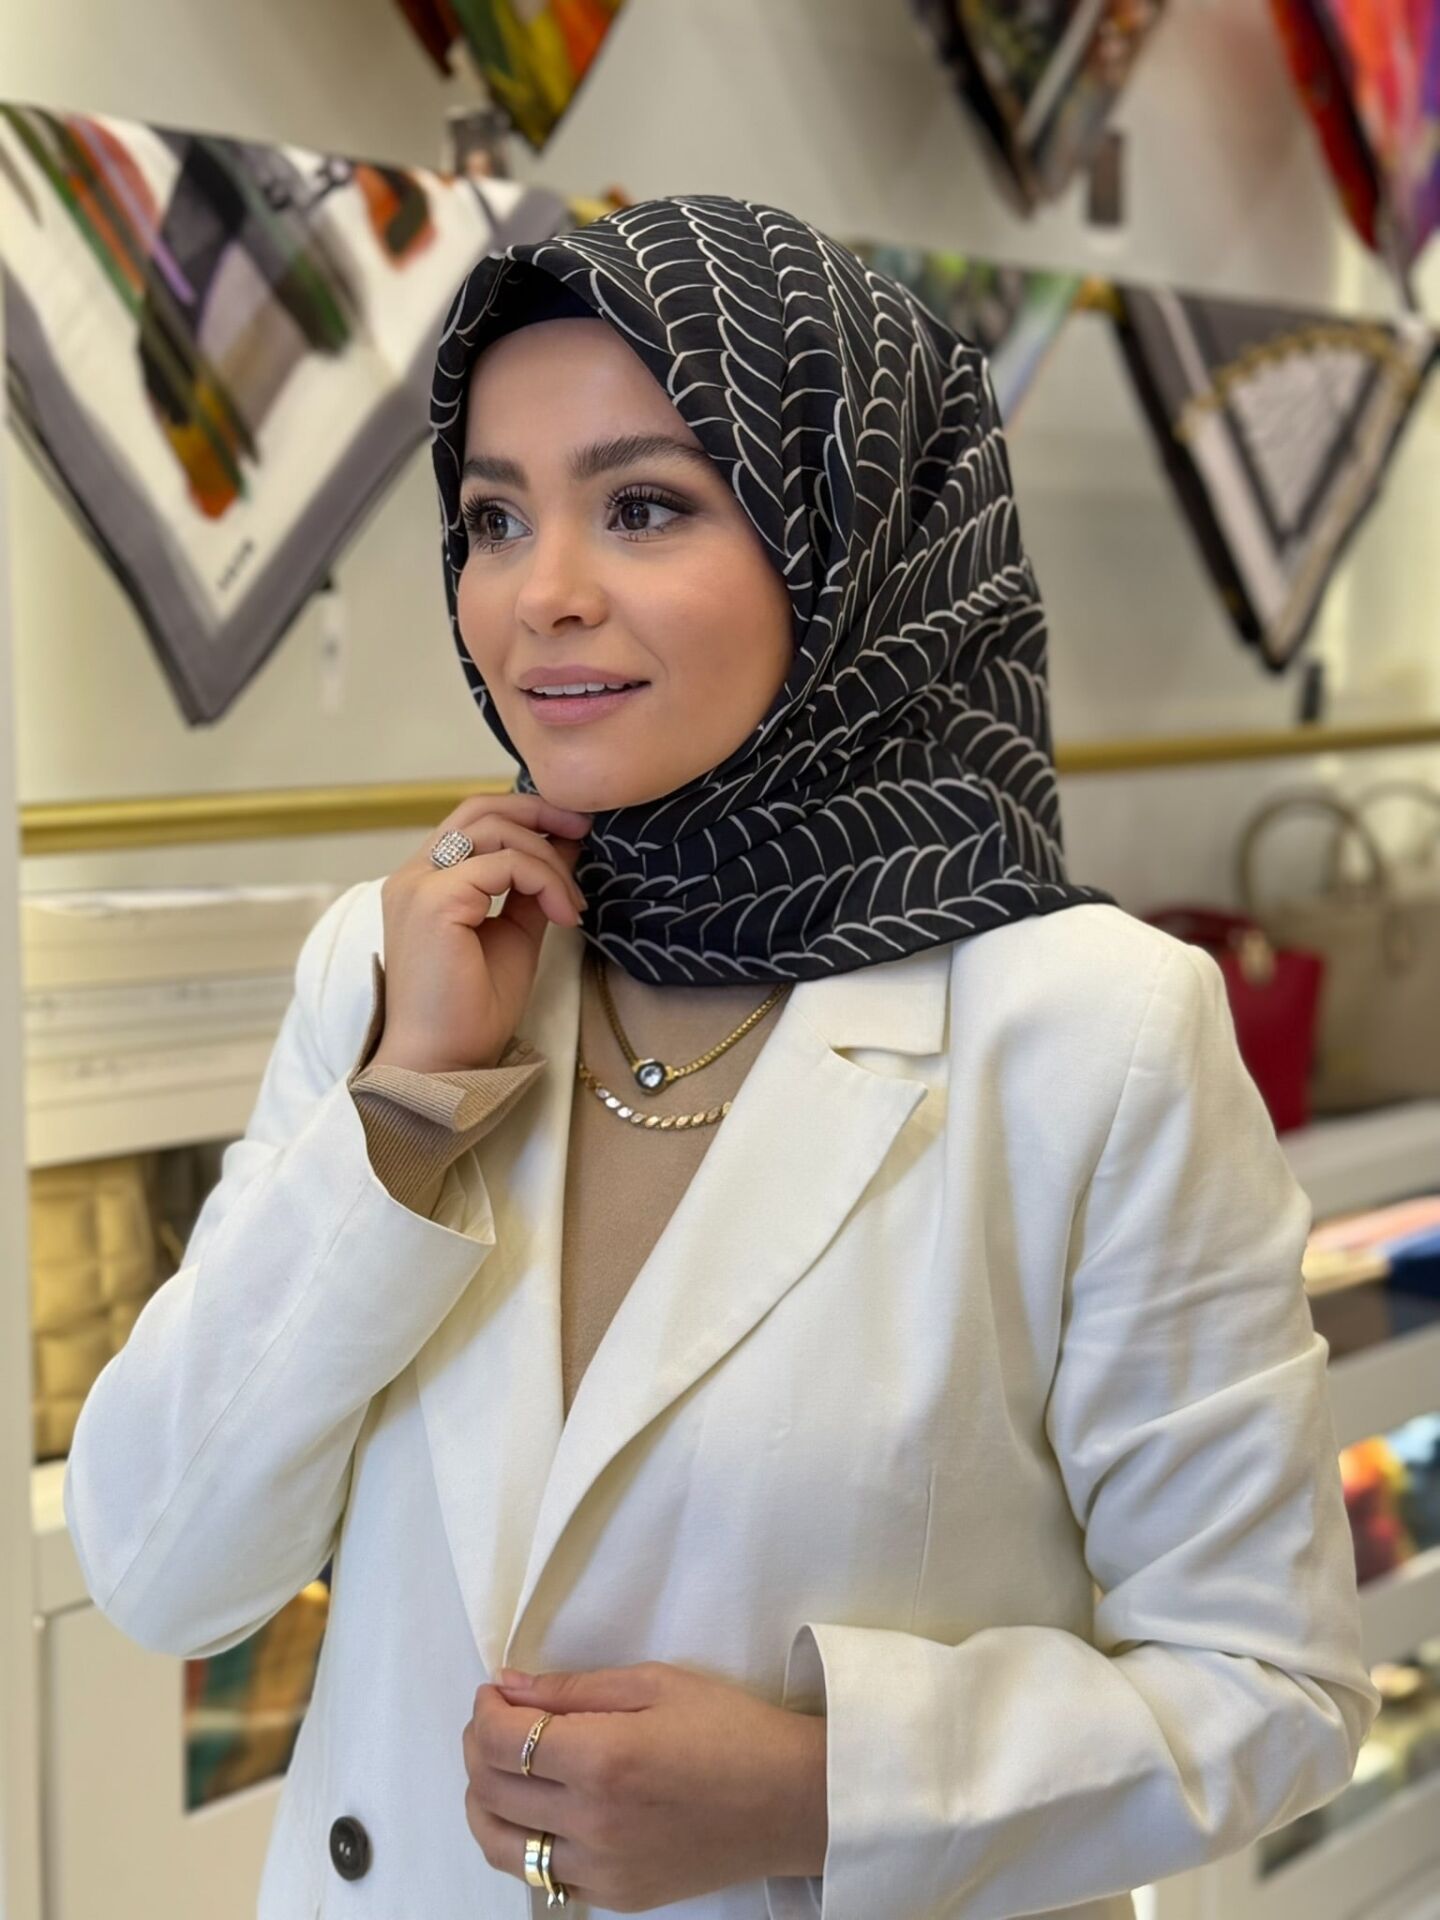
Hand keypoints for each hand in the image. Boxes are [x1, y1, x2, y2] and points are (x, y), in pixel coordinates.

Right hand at [372, 793, 593, 1072]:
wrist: (444, 1062)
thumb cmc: (471, 1012)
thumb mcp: (515, 934)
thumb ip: (533, 888)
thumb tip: (566, 845)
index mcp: (426, 883)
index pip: (474, 821)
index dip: (527, 815)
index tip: (574, 832)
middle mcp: (414, 876)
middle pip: (479, 809)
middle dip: (539, 810)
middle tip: (584, 830)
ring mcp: (419, 885)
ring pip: (494, 829)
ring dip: (548, 859)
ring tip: (572, 903)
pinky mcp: (434, 901)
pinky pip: (504, 863)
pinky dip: (544, 880)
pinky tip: (564, 915)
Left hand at [461, 1660, 827, 1910]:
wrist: (791, 1801)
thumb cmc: (731, 1730)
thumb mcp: (656, 1683)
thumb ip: (573, 1688)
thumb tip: (510, 1686)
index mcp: (604, 1759)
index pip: (504, 1740)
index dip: (486, 1710)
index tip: (495, 1693)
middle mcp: (593, 1823)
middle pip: (492, 1790)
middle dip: (478, 1746)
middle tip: (497, 1721)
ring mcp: (601, 1870)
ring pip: (501, 1846)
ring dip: (484, 1802)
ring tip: (502, 1770)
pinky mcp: (615, 1898)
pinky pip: (541, 1879)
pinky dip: (522, 1844)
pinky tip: (540, 1813)